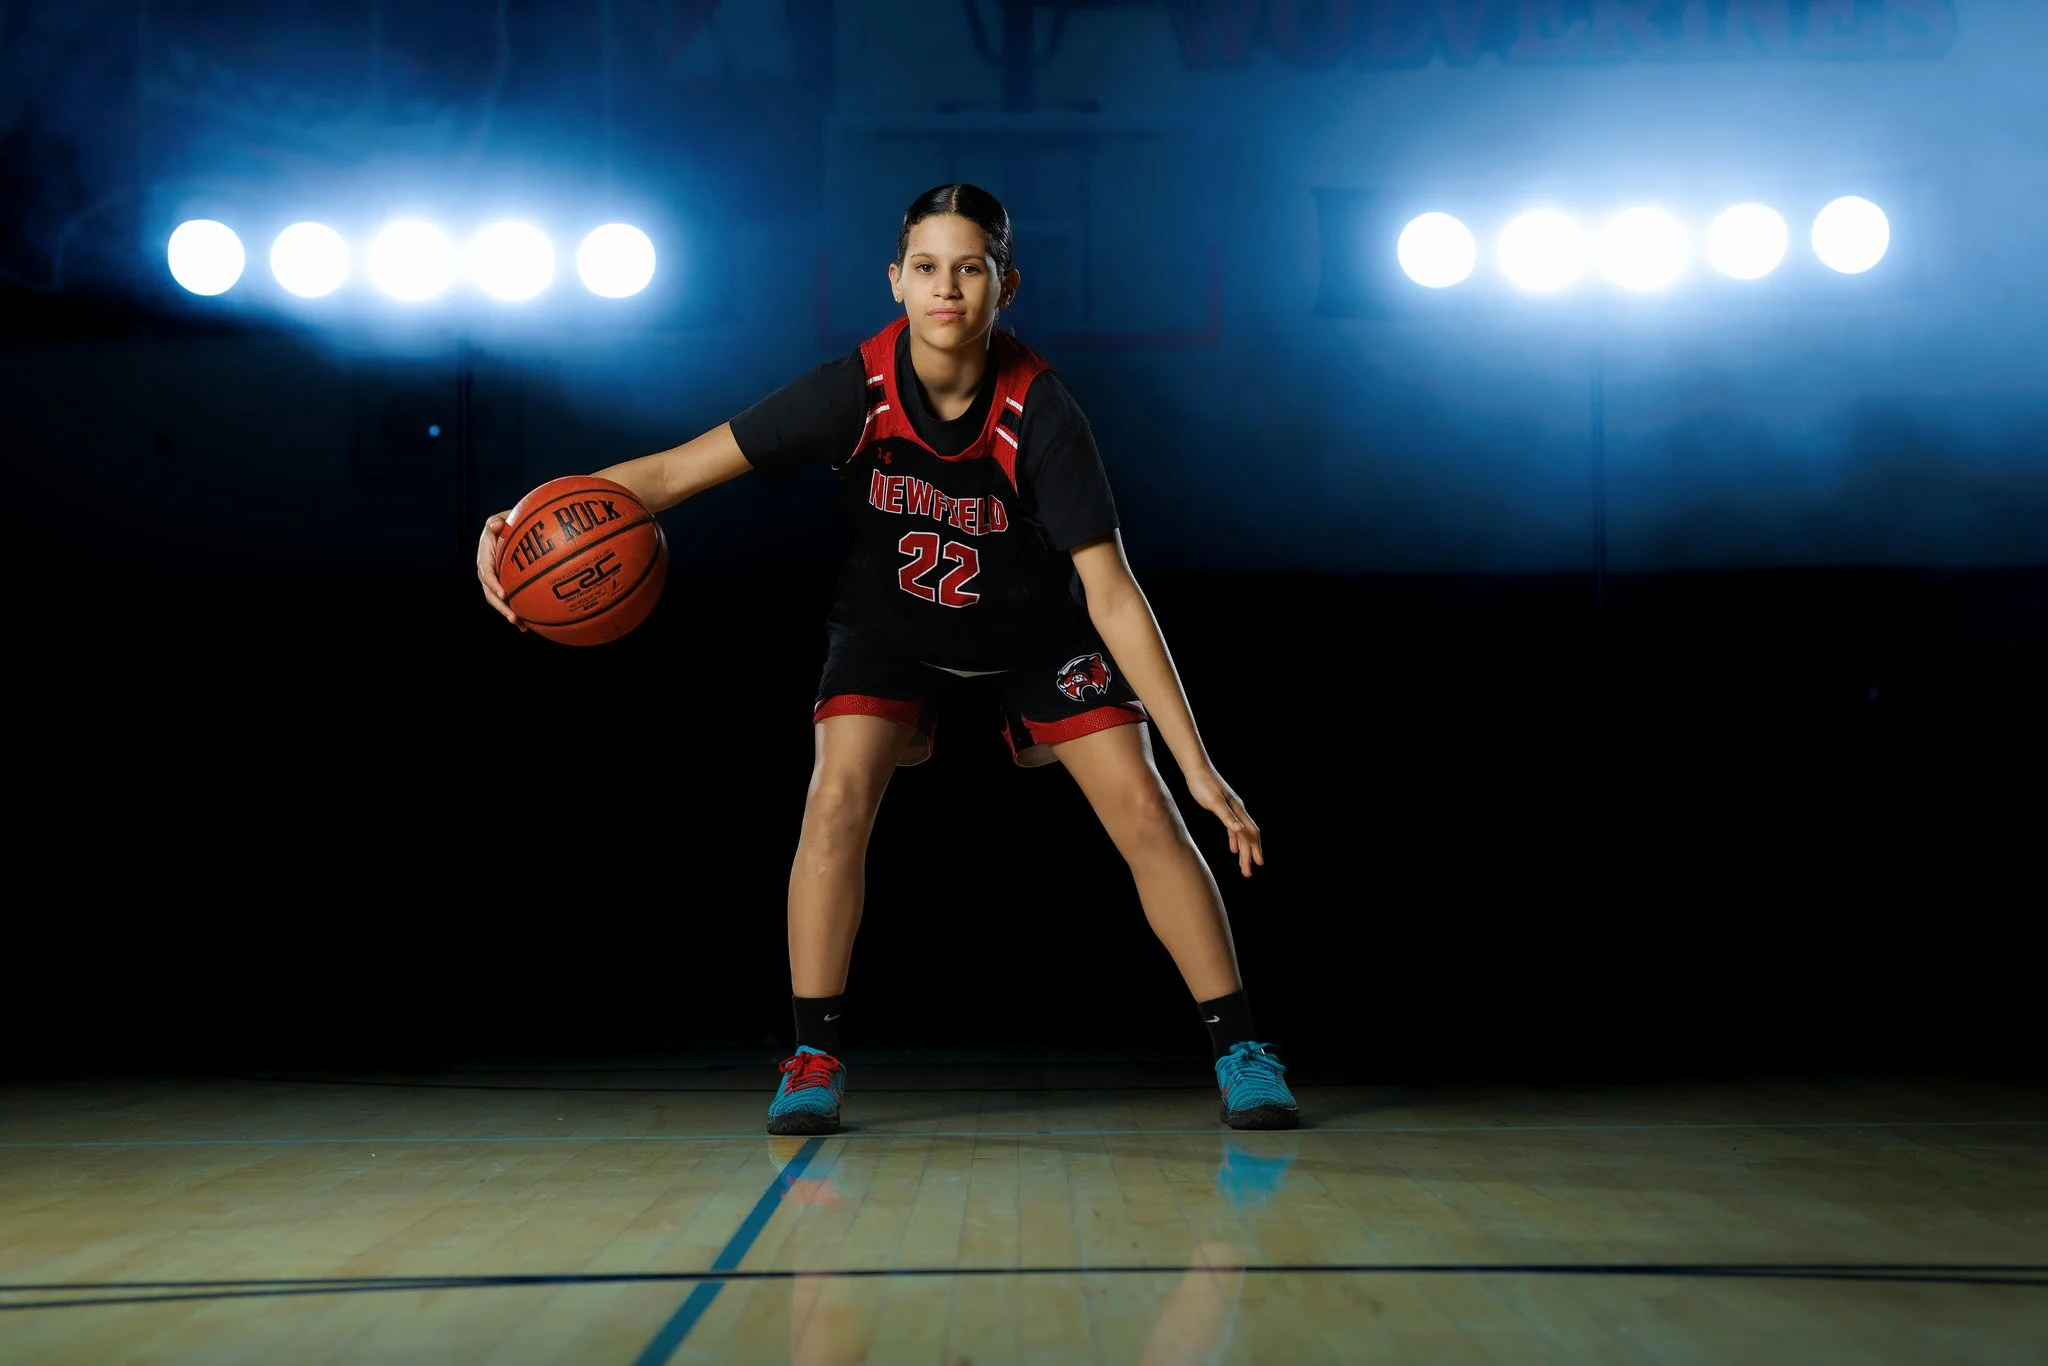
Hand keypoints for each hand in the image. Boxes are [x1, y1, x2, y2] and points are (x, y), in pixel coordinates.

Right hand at [476, 511, 525, 629]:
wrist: (509, 530)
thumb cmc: (505, 523)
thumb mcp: (499, 520)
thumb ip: (495, 522)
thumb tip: (494, 525)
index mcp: (484, 558)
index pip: (486, 574)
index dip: (493, 585)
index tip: (504, 595)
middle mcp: (487, 573)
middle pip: (491, 594)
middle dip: (502, 608)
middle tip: (514, 618)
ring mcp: (496, 581)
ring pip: (500, 602)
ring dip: (509, 614)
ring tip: (521, 626)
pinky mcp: (505, 586)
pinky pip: (510, 601)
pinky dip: (518, 613)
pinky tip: (528, 625)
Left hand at [1186, 766, 1262, 877]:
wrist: (1196, 769)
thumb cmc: (1203, 784)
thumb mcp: (1214, 802)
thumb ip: (1227, 817)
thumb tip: (1240, 830)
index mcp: (1237, 810)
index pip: (1250, 833)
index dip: (1254, 849)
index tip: (1258, 864)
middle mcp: (1238, 810)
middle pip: (1248, 836)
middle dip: (1249, 854)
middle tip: (1248, 873)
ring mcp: (1231, 809)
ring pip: (1241, 833)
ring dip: (1243, 849)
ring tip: (1243, 865)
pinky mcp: (1223, 808)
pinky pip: (1233, 828)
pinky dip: (1235, 840)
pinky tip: (1233, 848)